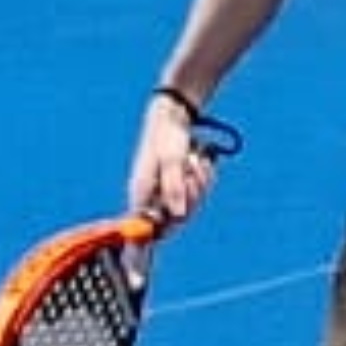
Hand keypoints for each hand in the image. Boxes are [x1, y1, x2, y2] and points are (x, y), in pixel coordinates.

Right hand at [127, 98, 215, 221]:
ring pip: (192, 205)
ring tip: (194, 159)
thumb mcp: (172, 160)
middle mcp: (152, 196)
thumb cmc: (167, 136)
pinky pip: (199, 193)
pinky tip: (201, 160)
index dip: (164, 230)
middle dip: (192, 195)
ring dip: (200, 182)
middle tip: (191, 172)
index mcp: (141, 193)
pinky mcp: (181, 185)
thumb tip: (177, 216)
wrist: (173, 115)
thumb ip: (174, 188)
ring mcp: (168, 192)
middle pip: (178, 219)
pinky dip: (204, 177)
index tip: (175, 224)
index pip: (149, 228)